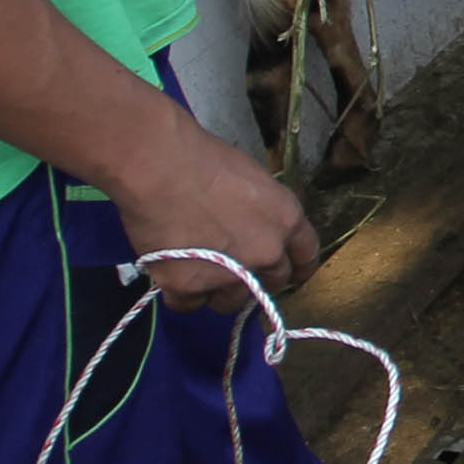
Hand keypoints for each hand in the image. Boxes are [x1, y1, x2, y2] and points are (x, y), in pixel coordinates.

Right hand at [101, 113, 318, 306]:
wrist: (157, 166)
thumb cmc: (203, 159)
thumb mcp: (253, 180)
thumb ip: (263, 213)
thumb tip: (254, 229)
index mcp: (286, 220)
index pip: (306, 256)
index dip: (297, 266)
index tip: (291, 272)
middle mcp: (265, 253)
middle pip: (272, 283)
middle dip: (257, 280)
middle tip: (234, 270)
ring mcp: (229, 274)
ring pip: (230, 301)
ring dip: (217, 290)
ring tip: (196, 267)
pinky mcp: (188, 286)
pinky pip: (188, 305)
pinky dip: (180, 293)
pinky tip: (171, 272)